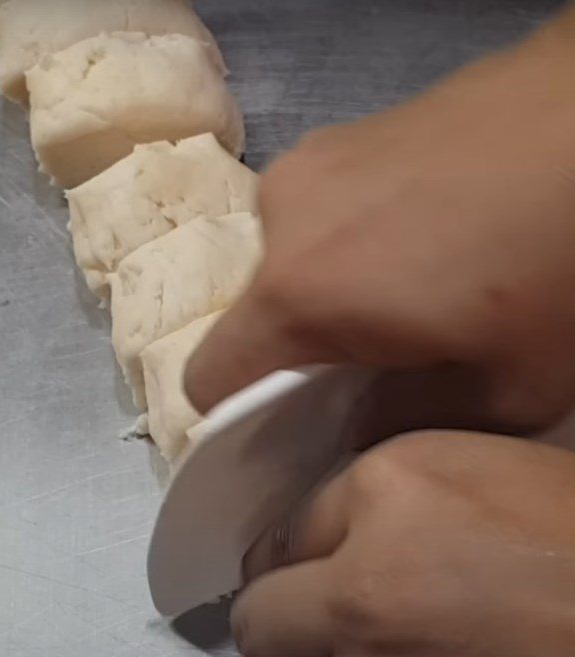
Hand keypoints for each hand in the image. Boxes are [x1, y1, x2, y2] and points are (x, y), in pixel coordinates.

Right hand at [186, 8, 574, 440]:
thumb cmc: (566, 258)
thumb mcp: (507, 388)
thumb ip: (404, 423)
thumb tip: (356, 425)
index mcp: (299, 291)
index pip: (209, 381)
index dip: (241, 422)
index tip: (297, 432)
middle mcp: (279, 219)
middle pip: (256, 322)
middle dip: (305, 354)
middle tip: (387, 363)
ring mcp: (309, 162)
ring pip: (288, 266)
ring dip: (331, 295)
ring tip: (420, 290)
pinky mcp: (344, 132)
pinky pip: (319, 218)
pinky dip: (353, 245)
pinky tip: (432, 238)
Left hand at [231, 431, 574, 656]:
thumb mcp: (496, 476)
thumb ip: (396, 496)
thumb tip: (326, 533)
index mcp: (394, 493)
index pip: (282, 531)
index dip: (291, 554)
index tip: (300, 570)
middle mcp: (368, 592)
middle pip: (260, 620)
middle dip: (282, 624)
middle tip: (313, 629)